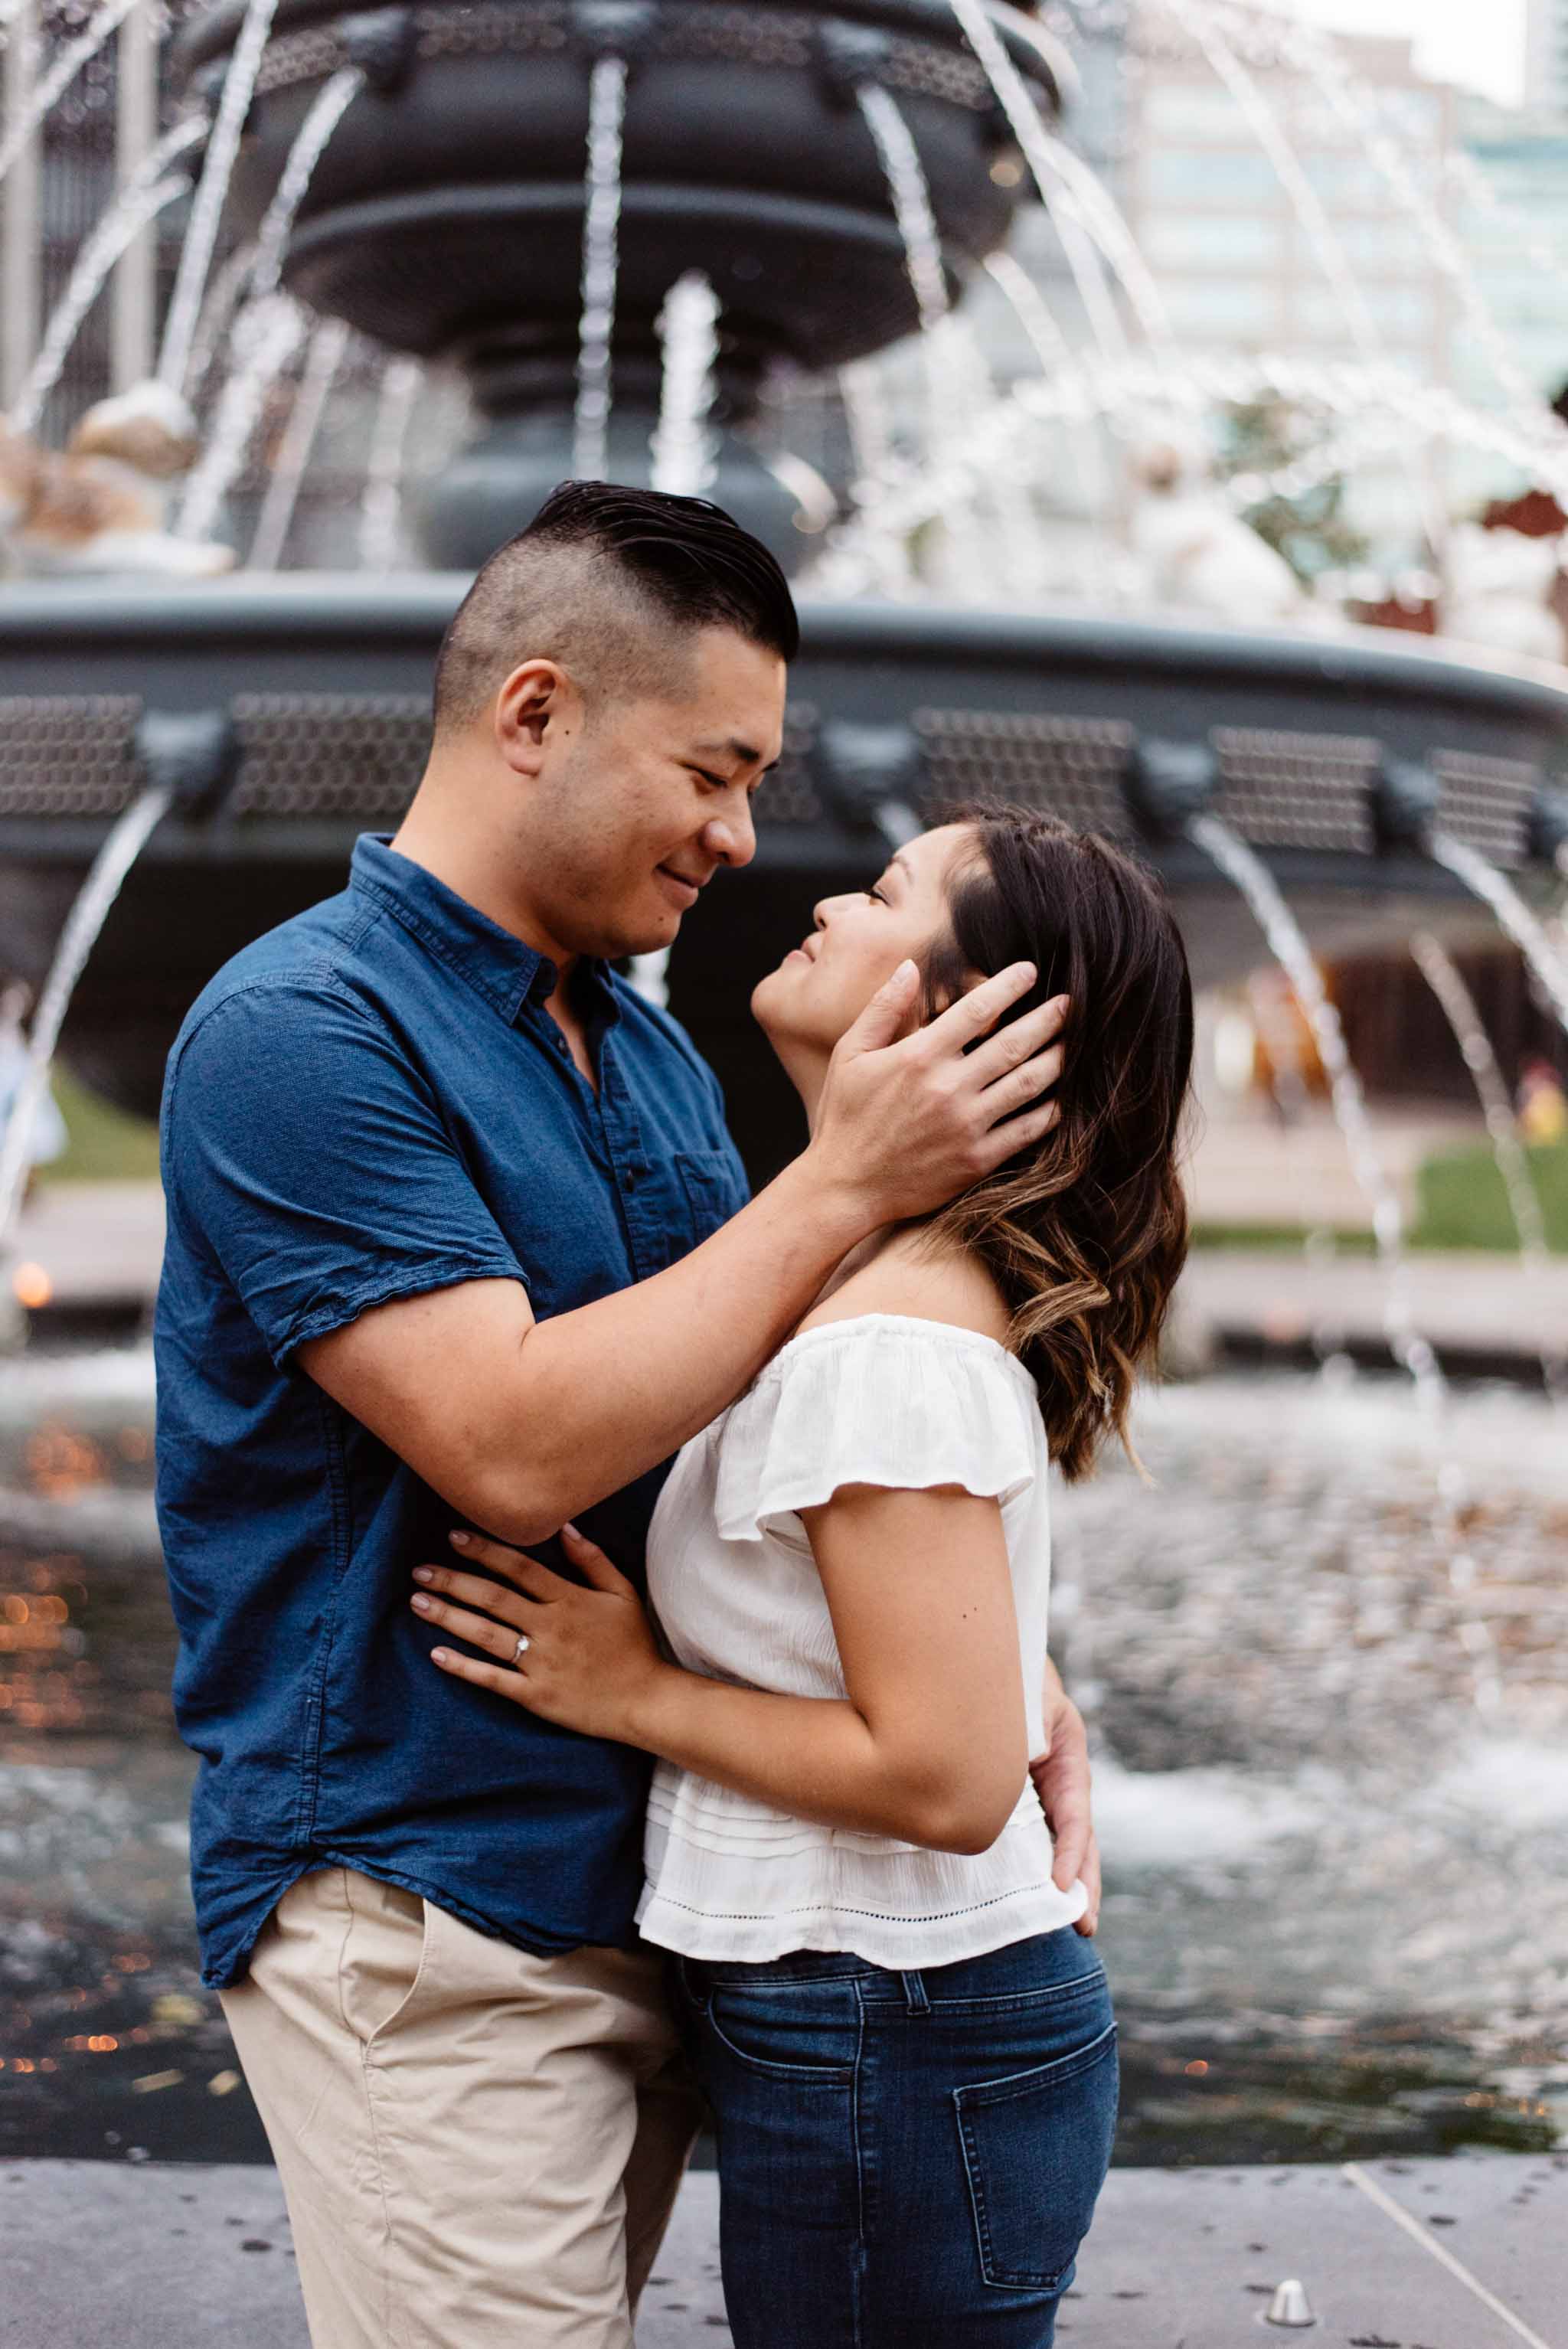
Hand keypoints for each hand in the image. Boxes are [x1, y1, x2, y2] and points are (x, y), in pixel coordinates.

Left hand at [411, 1524, 665, 1741]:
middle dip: (453, 1581)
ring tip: (418, 1602)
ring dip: (449, 1617)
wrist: (645, 1700)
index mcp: (569, 1599)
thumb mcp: (622, 1593)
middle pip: (493, 1598)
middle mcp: (550, 1627)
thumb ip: (593, 1559)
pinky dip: (463, 1667)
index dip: (484, 1550)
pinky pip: (492, 1679)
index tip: (453, 1537)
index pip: (519, 1567)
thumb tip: (565, 1526)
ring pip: (486, 1635)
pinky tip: (437, 1654)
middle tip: (420, 1570)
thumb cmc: (633, 1644)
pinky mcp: (535, 1695)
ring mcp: (541, 1663)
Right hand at [810, 961, 1068, 1225]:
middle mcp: (948, 1088)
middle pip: (1015, 1043)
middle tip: (1069, 1003)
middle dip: (1048, 1019)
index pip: (978, 1009)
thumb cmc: (845, 1117)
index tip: (1030, 971)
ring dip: (1057, 1059)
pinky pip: (1027, 1130)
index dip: (1010, 985)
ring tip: (1072, 1043)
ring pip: (1029, 1084)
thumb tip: (911, 967)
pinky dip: (1050, 1110)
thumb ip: (882, 1008)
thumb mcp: (850, 1054)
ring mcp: (967, 1125)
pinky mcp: (978, 1160)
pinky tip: (1060, 1096)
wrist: (844, 1187)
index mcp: (919, 1056)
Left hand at [1031, 1663, 1100, 1936]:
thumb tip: (1027, 1765)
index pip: (1075, 1818)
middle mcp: (1063, 1786)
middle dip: (1085, 1884)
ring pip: (1060, 1846)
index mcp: (1070, 1764)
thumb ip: (1029, 1733)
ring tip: (1075, 1925)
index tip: (1061, 1887)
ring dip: (1068, 1884)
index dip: (1070, 1854)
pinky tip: (1031, 1898)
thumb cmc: (1018, 1685)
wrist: (1003, 1672)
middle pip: (1080, 1842)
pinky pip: (1034, 1837)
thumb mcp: (1030, 1705)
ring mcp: (1046, 1796)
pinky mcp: (1025, 1802)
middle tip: (1085, 1926)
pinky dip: (1036, 1868)